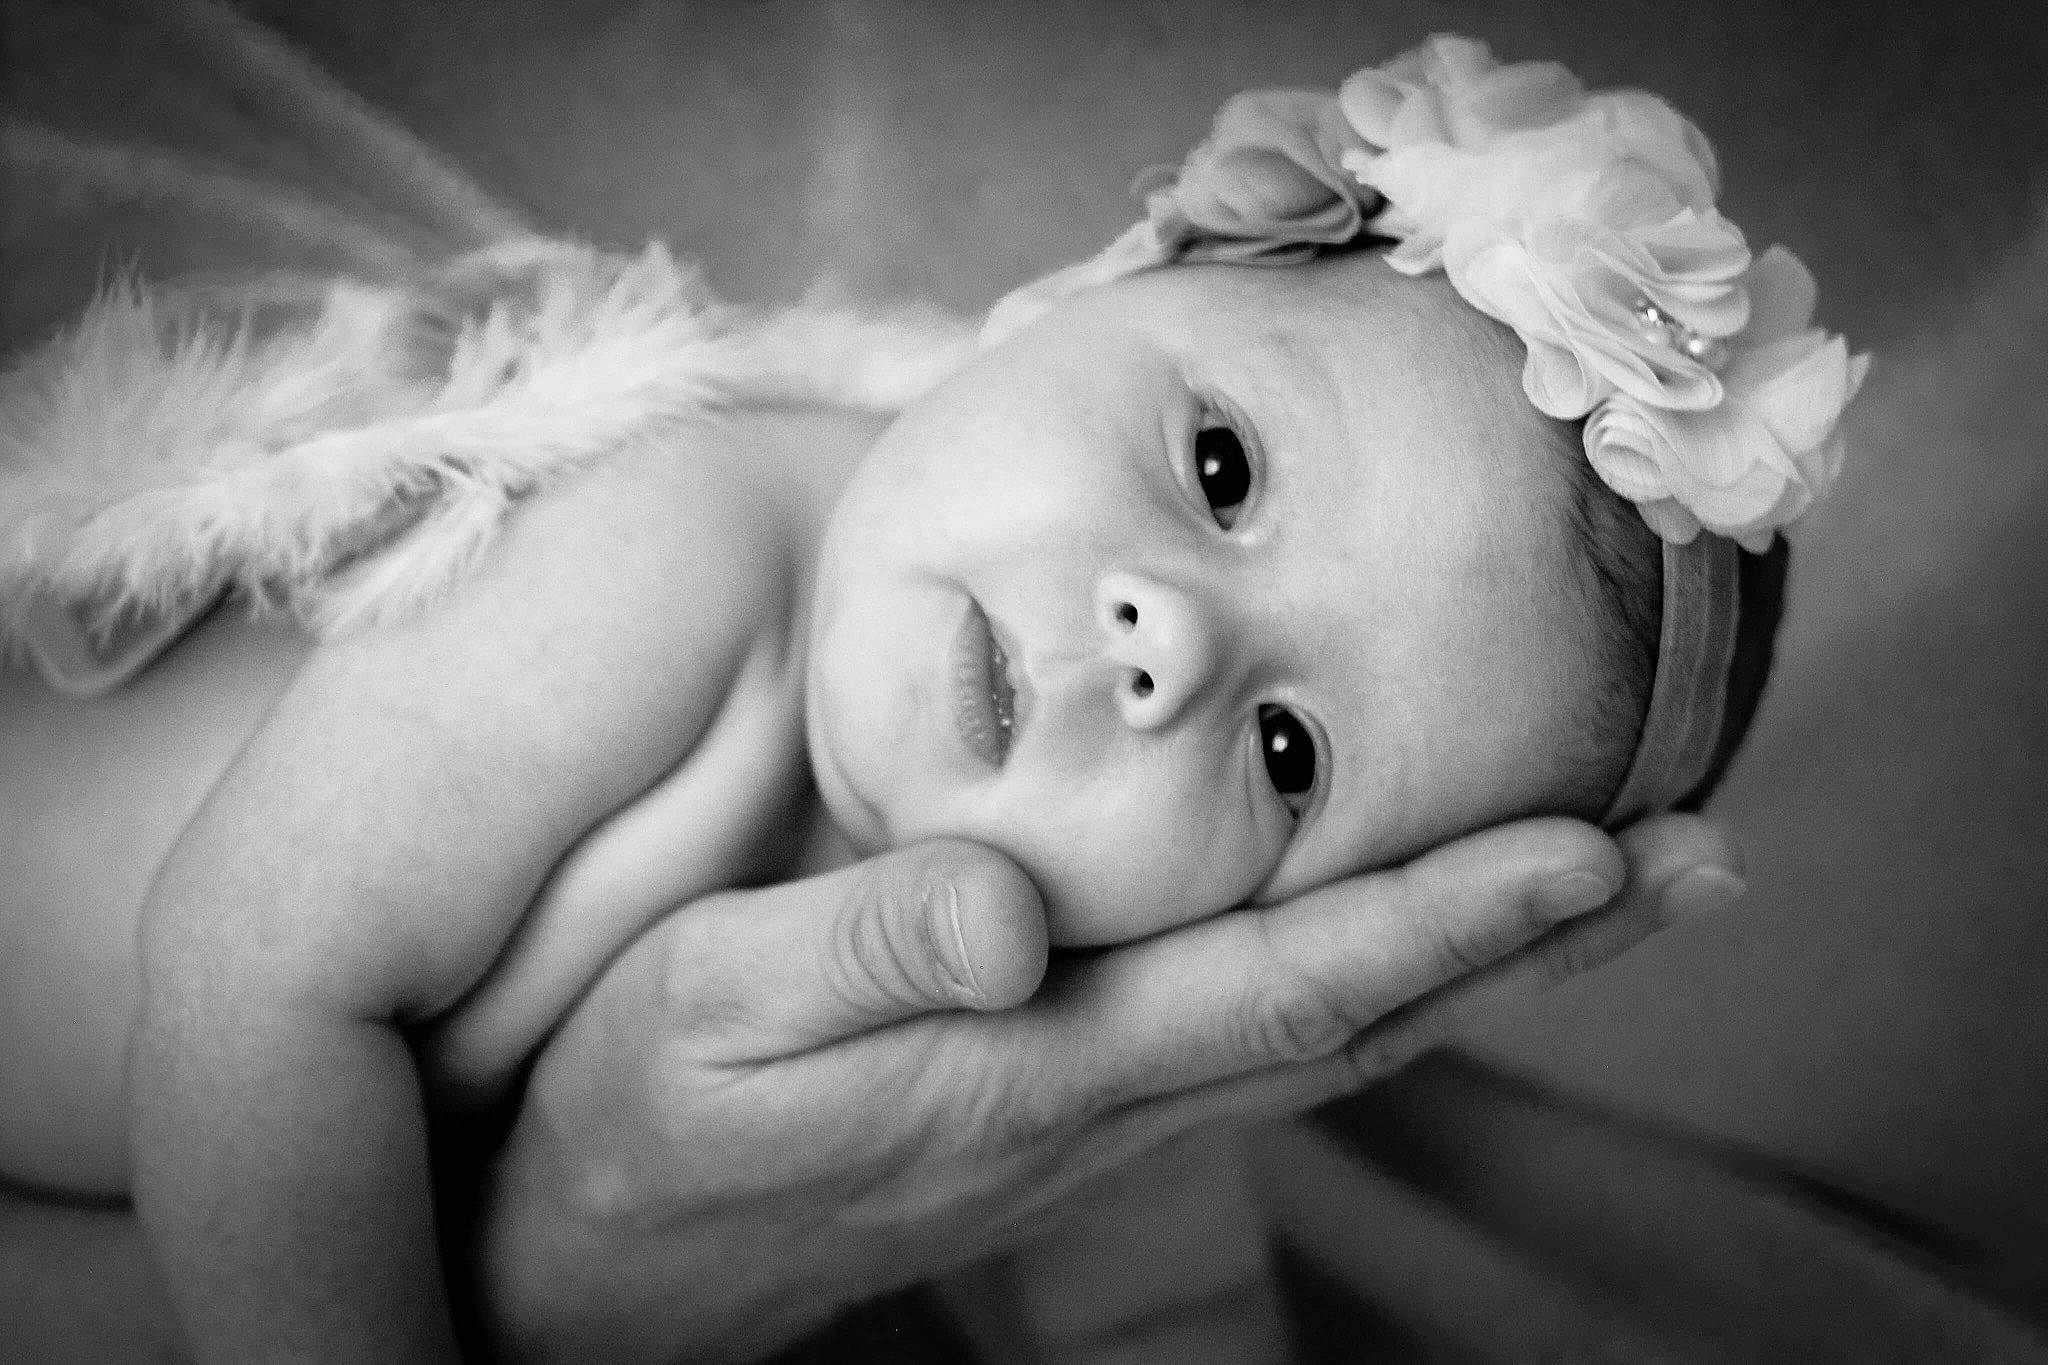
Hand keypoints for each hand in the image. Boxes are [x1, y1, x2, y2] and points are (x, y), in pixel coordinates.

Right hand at [471, 813, 1739, 1363]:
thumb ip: (859, 953)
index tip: (1601, 851)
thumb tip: (1018, 909)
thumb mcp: (703, 1016)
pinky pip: (1260, 1042)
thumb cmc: (639, 1120)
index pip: (1286, 986)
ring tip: (1610, 893)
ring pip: (1330, 1037)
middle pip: (1359, 1021)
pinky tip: (1412, 946)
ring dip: (1481, 965)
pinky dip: (1374, 983)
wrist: (606, 1264)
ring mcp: (1095, 1118)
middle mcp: (1101, 1100)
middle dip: (1534, 944)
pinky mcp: (1064, 1109)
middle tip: (1699, 860)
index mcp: (1033, 1068)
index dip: (1452, 917)